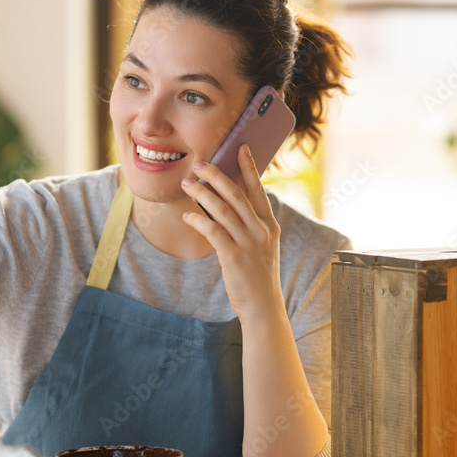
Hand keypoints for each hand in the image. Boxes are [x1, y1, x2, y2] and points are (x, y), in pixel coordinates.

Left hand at [181, 145, 284, 322]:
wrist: (264, 307)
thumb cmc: (258, 277)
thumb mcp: (262, 247)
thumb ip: (250, 226)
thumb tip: (227, 205)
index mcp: (269, 225)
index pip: (258, 190)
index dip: (249, 167)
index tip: (240, 148)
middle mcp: (261, 230)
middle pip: (236, 194)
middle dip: (216, 175)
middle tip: (200, 163)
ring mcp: (248, 243)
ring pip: (222, 209)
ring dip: (202, 193)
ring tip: (187, 184)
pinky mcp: (233, 257)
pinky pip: (213, 231)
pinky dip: (198, 219)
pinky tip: (187, 215)